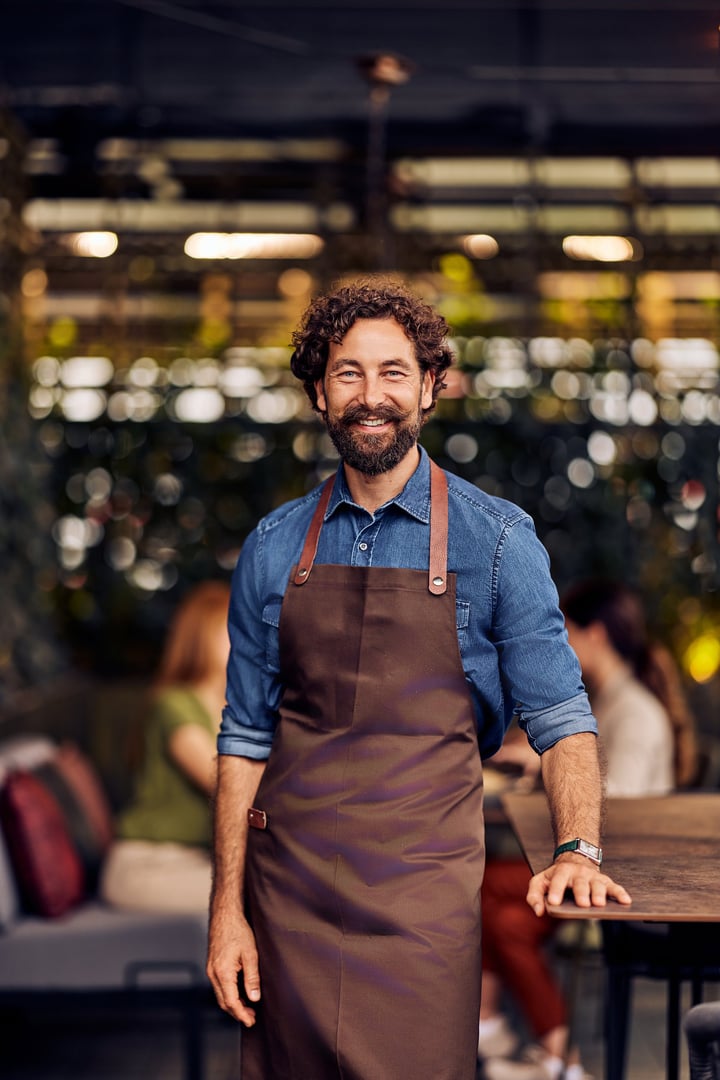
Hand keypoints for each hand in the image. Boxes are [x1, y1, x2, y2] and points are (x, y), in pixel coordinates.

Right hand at [206, 909, 260, 1025]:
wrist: (225, 914)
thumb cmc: (239, 930)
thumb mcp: (251, 953)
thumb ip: (252, 978)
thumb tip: (254, 998)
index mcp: (222, 972)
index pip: (231, 1002)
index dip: (241, 1014)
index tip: (251, 1022)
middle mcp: (213, 973)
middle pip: (223, 1001)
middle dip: (237, 1012)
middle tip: (252, 1018)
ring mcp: (210, 969)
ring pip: (220, 994)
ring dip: (233, 1003)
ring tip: (248, 1008)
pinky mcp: (212, 965)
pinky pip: (219, 985)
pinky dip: (228, 993)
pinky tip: (239, 992)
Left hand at [526, 853, 631, 916]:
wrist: (574, 858)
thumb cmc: (555, 876)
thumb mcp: (540, 881)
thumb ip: (534, 895)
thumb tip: (538, 911)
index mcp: (561, 872)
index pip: (557, 881)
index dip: (555, 891)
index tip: (553, 902)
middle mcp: (578, 873)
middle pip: (580, 883)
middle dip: (581, 893)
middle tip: (582, 904)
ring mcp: (593, 877)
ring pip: (598, 884)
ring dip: (599, 894)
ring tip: (599, 904)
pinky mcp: (605, 881)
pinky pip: (614, 887)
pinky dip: (620, 893)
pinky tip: (625, 901)